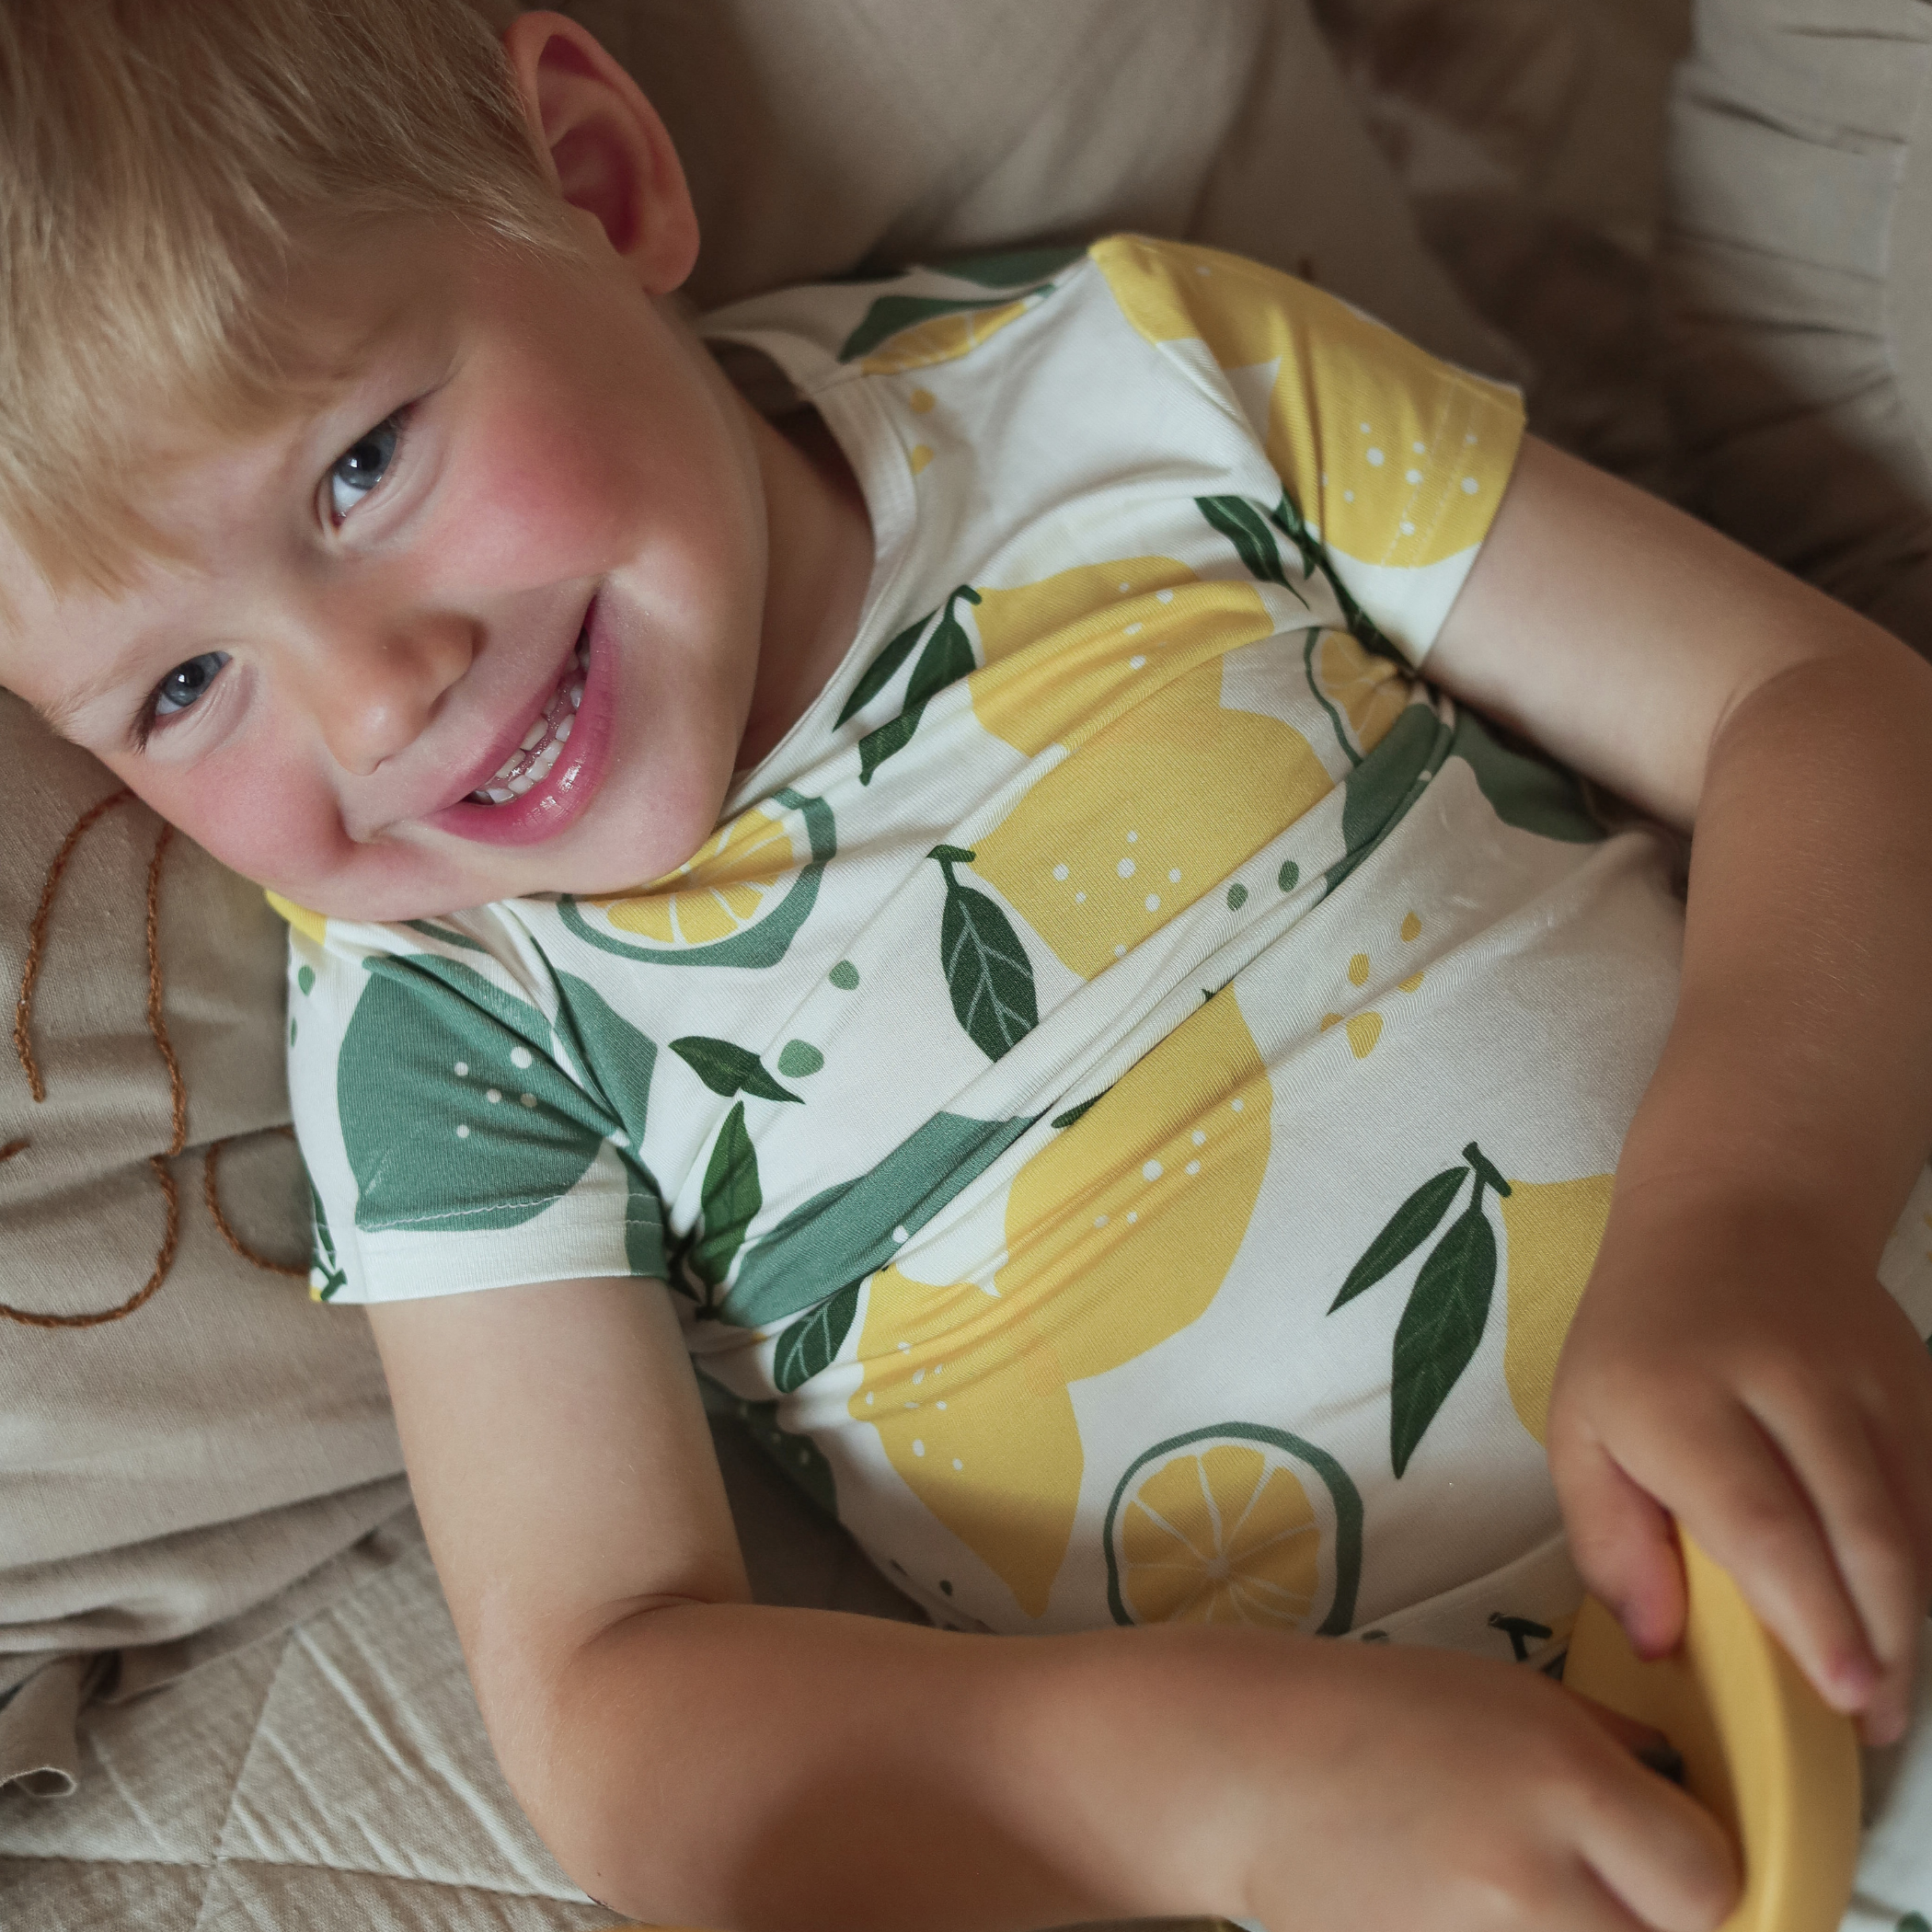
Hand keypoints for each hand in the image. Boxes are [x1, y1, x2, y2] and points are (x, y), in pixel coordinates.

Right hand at [1174, 1635, 1735, 1931]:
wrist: (1242, 1772)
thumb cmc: (1370, 1714)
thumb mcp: (1510, 1694)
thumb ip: (1612, 1752)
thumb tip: (1691, 1806)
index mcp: (1559, 1777)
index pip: (1709, 1878)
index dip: (1697, 1872)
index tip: (1670, 1857)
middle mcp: (1533, 1877)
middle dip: (1650, 1917)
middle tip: (1602, 1884)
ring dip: (1585, 1931)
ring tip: (1528, 1895)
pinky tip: (1479, 1909)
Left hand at [1547, 1187, 1931, 1744]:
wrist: (1737, 1214)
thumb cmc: (1639, 1340)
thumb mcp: (1579, 1425)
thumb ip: (1607, 1537)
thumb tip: (1658, 1641)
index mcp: (1679, 1397)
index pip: (1761, 1522)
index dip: (1810, 1615)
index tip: (1840, 1693)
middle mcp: (1782, 1385)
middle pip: (1861, 1531)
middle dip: (1882, 1640)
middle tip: (1873, 1719)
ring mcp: (1865, 1381)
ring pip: (1914, 1520)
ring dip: (1912, 1615)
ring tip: (1888, 1691)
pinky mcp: (1918, 1384)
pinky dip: (1926, 1560)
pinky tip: (1900, 1612)